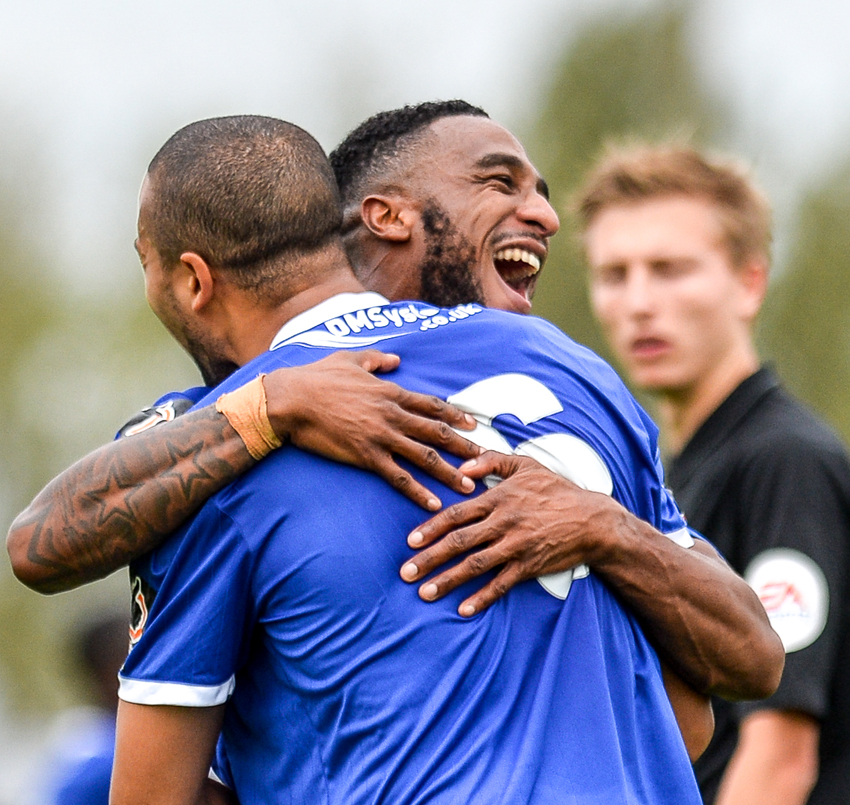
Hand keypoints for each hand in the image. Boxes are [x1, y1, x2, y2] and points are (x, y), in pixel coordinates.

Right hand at [263, 350, 481, 509]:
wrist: (291, 399)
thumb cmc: (316, 377)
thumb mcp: (350, 358)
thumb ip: (376, 359)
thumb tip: (395, 359)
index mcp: (390, 392)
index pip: (432, 405)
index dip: (455, 416)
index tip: (474, 426)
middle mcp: (392, 414)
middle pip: (437, 432)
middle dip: (464, 447)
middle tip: (485, 459)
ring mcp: (381, 436)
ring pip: (425, 457)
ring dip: (450, 473)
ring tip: (470, 486)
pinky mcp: (366, 456)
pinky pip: (398, 477)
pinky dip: (418, 492)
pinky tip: (433, 504)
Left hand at [399, 451, 616, 614]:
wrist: (592, 520)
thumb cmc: (556, 490)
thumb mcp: (525, 465)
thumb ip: (491, 461)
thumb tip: (462, 466)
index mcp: (498, 498)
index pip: (456, 514)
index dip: (431, 528)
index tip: (410, 541)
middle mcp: (503, 523)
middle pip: (459, 543)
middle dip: (429, 558)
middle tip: (405, 572)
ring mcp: (516, 546)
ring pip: (475, 565)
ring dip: (447, 580)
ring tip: (424, 593)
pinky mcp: (529, 566)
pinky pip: (501, 584)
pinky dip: (482, 598)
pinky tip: (463, 609)